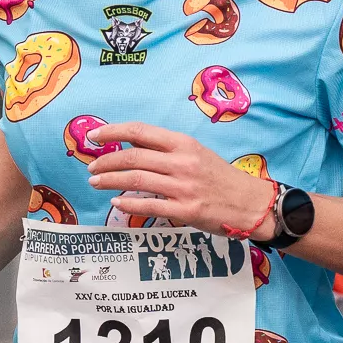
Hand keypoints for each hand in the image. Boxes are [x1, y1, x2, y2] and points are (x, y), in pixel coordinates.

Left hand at [82, 124, 273, 237]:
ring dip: (110, 181)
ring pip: (136, 180)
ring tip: (96, 182)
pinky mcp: (186, 211)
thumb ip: (166, 150)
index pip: (140, 132)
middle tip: (91, 167)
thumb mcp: (196, 154)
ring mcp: (183, 187)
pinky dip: (129, 204)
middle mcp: (182, 162)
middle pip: (132, 157)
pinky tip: (117, 202)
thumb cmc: (221, 178)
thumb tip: (131, 145)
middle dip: (106, 161)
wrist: (251, 203)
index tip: (93, 137)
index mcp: (183, 144)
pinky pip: (149, 206)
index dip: (112, 132)